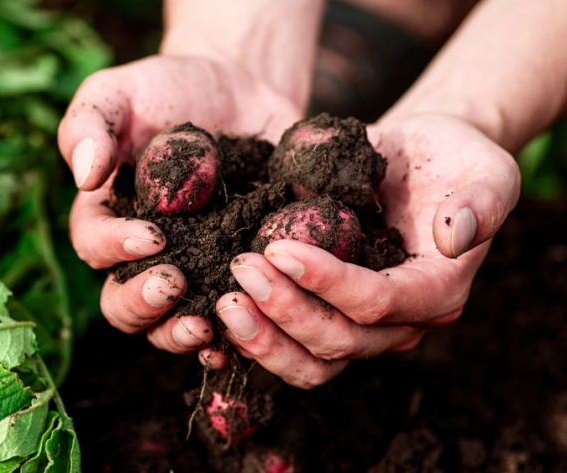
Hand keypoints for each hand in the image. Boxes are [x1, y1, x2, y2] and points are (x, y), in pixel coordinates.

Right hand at [59, 54, 303, 355]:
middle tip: (174, 283)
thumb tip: (85, 176)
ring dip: (181, 334)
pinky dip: (232, 338)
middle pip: (122, 304)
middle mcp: (140, 257)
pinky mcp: (231, 278)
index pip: (94, 246)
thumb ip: (91, 126)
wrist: (237, 90)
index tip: (152, 235)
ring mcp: (188, 272)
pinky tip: (247, 336)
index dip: (116, 248)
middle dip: (143, 303)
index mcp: (105, 217)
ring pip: (167, 327)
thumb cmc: (166, 89)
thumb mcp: (118, 93)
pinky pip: (225, 322)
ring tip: (207, 326)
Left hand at [214, 113, 520, 388]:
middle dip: (285, 310)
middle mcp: (400, 322)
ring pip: (312, 362)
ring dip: (264, 338)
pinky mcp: (329, 317)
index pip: (379, 302)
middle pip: (339, 341)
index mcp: (436, 291)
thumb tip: (455, 233)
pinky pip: (291, 348)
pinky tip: (218, 315)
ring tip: (223, 301)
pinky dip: (255, 340)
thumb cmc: (451, 158)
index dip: (329, 283)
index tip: (280, 248)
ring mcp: (361, 327)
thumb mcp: (484, 168)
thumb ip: (481, 200)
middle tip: (241, 268)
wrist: (418, 160)